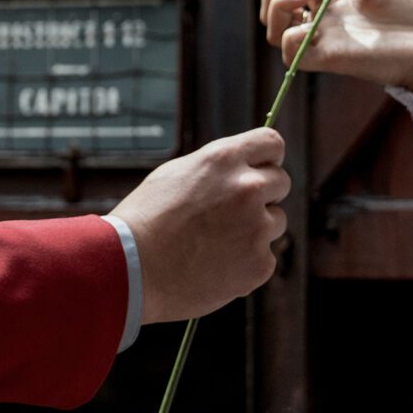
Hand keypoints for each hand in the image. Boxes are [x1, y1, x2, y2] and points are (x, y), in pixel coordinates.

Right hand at [111, 128, 288, 321]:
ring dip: (255, 230)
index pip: (272, 143)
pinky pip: (264, 257)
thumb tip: (242, 170)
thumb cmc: (144, 221)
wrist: (131, 269)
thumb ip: (216, 169)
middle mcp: (248, 188)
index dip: (268, 157)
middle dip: (264, 195)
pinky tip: (213, 266)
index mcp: (224, 159)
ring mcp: (257, 228)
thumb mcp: (175, 174)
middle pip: (281, 182)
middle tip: (234, 213)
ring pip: (276, 222)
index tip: (263, 169)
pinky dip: (246, 263)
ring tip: (215, 243)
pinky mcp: (260, 264)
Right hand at [258, 0, 412, 89]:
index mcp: (332, 5)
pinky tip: (312, 19)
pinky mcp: (329, 59)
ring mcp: (323, 42)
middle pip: (274, 7)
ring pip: (274, 32)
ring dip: (278, 6)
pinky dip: (291, 35)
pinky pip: (290, 54)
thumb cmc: (412, 19)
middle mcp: (322, 24)